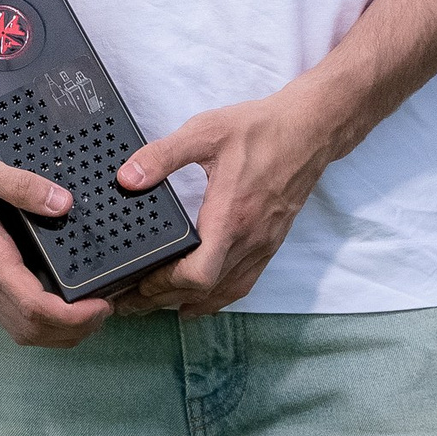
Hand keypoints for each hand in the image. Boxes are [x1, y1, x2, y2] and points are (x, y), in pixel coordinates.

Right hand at [0, 130, 109, 347]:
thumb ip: (20, 184)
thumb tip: (63, 203)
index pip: (33, 308)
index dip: (73, 316)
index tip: (102, 302)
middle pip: (31, 332)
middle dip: (73, 331)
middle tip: (104, 306)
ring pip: (22, 330)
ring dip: (59, 331)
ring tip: (89, 309)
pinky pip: (14, 316)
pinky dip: (43, 321)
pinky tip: (61, 299)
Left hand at [106, 91, 330, 317]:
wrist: (309, 130)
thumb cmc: (259, 130)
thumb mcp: (204, 132)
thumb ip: (162, 156)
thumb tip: (127, 178)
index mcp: (230, 217)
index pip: (199, 274)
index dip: (165, 285)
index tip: (136, 283)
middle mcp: (249, 239)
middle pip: (206, 290)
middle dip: (165, 299)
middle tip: (130, 303)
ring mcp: (263, 244)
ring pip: (225, 291)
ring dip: (190, 302)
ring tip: (156, 305)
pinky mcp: (271, 242)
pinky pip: (244, 282)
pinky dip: (219, 296)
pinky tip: (202, 300)